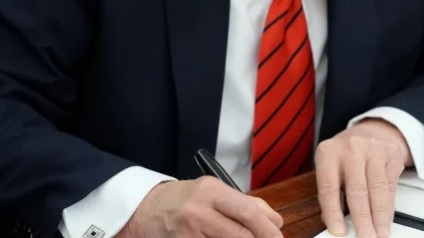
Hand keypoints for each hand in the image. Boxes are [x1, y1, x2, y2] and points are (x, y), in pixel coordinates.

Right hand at [117, 177, 282, 237]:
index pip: (247, 211)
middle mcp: (198, 210)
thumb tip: (275, 220)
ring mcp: (188, 232)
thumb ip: (246, 203)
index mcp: (211, 191)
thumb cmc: (183, 201)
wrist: (144, 210)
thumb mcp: (213, 192)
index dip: (268, 229)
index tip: (279, 237)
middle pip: (239, 233)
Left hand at [316, 119, 412, 237]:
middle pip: (357, 190)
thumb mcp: (331, 167)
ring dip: (379, 217)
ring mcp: (373, 150)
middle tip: (365, 237)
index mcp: (328, 152)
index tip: (338, 231)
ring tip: (379, 234)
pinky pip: (391, 186)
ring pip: (377, 189)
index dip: (333, 212)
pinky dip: (389, 208)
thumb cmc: (347, 154)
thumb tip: (333, 222)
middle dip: (362, 219)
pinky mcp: (392, 155)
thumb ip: (331, 192)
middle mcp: (351, 148)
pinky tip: (386, 220)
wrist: (372, 131)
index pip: (329, 187)